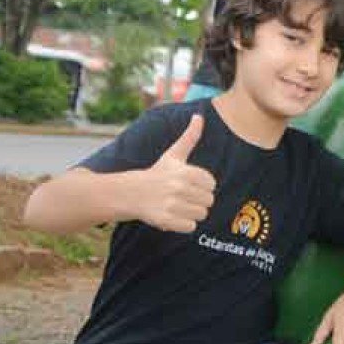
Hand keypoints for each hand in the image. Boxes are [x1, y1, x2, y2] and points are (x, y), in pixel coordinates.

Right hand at [130, 113, 216, 232]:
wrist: (131, 193)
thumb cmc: (157, 172)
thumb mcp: (173, 154)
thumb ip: (190, 136)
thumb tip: (199, 115)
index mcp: (185, 171)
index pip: (212, 184)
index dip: (202, 185)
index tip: (188, 183)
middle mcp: (179, 188)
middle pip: (209, 201)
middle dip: (198, 200)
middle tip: (182, 196)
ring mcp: (172, 205)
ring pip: (201, 215)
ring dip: (191, 213)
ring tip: (177, 206)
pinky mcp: (166, 221)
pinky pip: (191, 227)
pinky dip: (183, 224)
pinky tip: (173, 216)